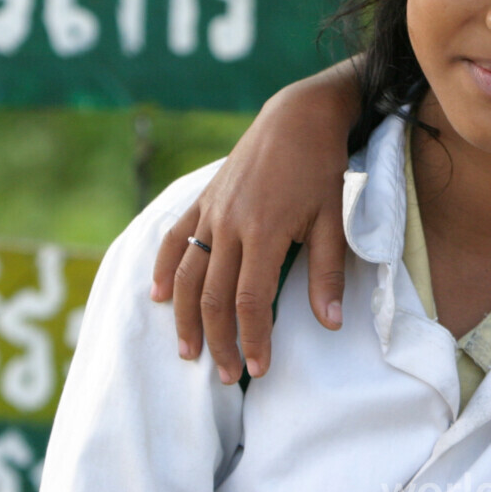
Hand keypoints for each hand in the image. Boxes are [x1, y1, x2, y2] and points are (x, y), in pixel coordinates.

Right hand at [150, 63, 358, 382]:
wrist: (298, 117)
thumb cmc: (321, 168)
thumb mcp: (334, 219)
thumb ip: (327, 273)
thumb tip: (330, 324)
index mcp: (265, 233)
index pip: (251, 301)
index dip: (253, 339)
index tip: (259, 368)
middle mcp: (229, 225)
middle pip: (213, 297)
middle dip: (219, 341)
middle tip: (227, 375)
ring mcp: (211, 211)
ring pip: (186, 275)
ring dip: (184, 318)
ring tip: (189, 352)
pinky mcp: (202, 198)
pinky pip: (174, 238)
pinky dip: (162, 268)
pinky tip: (156, 296)